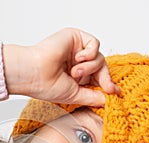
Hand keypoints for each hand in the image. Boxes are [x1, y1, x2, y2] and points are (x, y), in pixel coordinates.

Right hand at [3, 28, 118, 105]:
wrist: (33, 74)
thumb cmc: (46, 86)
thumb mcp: (75, 96)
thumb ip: (93, 97)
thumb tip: (109, 98)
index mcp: (75, 77)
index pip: (97, 79)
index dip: (106, 84)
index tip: (115, 92)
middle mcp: (77, 63)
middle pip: (101, 67)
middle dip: (104, 78)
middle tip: (106, 88)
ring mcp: (76, 50)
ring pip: (99, 57)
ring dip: (90, 68)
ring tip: (74, 73)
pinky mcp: (75, 38)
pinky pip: (94, 45)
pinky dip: (90, 54)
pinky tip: (78, 59)